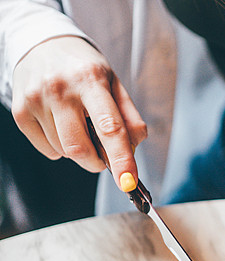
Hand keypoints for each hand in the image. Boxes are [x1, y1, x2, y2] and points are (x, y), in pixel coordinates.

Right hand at [11, 36, 146, 190]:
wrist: (42, 45)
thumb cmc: (84, 69)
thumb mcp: (114, 83)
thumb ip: (130, 117)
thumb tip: (134, 149)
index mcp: (91, 80)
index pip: (110, 128)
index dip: (121, 159)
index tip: (128, 181)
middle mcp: (60, 89)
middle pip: (80, 148)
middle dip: (97, 162)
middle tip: (103, 154)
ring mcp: (36, 100)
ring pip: (64, 151)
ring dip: (78, 151)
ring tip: (79, 125)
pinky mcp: (20, 111)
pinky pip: (47, 150)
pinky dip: (60, 148)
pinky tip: (61, 125)